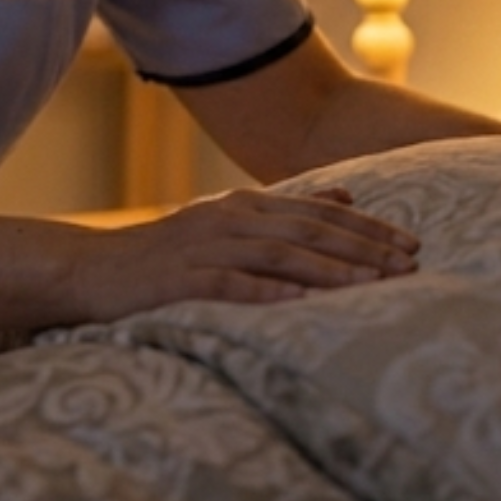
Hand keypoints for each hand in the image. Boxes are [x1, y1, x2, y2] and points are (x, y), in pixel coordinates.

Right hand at [66, 186, 419, 319]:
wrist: (90, 270)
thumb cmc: (165, 255)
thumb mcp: (229, 224)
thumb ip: (286, 211)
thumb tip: (345, 198)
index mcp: (245, 206)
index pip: (320, 214)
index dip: (368, 229)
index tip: (411, 244)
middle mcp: (230, 220)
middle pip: (309, 231)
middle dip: (363, 248)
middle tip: (409, 265)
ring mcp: (204, 248)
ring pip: (279, 254)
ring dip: (330, 270)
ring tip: (374, 285)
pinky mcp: (180, 279)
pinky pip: (230, 284)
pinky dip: (267, 291)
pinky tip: (300, 303)